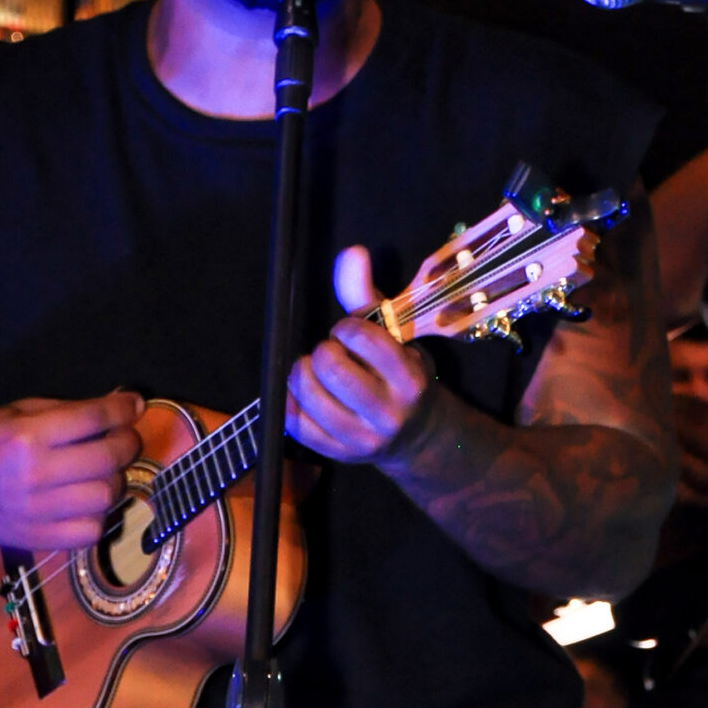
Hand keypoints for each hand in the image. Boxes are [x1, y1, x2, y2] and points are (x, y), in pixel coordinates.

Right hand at [0, 392, 142, 551]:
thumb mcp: (14, 412)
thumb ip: (65, 410)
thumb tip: (117, 406)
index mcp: (27, 436)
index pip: (93, 419)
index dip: (123, 409)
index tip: (135, 405)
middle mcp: (36, 474)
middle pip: (108, 459)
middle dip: (128, 444)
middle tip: (125, 439)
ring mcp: (40, 511)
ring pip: (106, 497)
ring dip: (116, 480)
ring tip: (106, 471)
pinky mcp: (41, 538)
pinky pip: (92, 531)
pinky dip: (100, 515)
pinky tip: (90, 501)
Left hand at [287, 247, 433, 465]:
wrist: (417, 437)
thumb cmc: (402, 377)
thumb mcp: (396, 337)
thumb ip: (367, 297)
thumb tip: (351, 253)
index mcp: (409, 379)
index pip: (363, 339)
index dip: (346, 328)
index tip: (348, 333)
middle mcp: (388, 412)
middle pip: (333, 370)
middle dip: (322, 352)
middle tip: (330, 354)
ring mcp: (362, 438)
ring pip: (310, 397)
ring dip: (302, 374)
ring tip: (314, 371)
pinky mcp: (339, 454)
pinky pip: (297, 424)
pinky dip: (291, 401)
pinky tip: (303, 392)